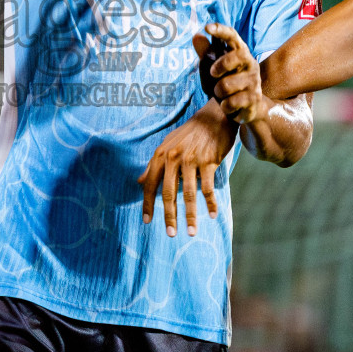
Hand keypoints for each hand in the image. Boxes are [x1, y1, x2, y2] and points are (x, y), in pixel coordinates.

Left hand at [138, 105, 235, 237]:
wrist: (213, 118)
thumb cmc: (189, 134)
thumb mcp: (167, 145)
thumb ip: (153, 165)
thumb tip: (139, 182)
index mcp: (160, 155)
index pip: (150, 184)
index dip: (148, 204)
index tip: (147, 222)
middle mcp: (173, 157)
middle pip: (169, 193)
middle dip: (169, 216)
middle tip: (170, 233)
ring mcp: (191, 159)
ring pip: (189, 193)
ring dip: (191, 215)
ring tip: (191, 231)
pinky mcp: (208, 160)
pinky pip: (208, 187)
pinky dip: (210, 203)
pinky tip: (212, 214)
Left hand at [195, 23, 270, 125]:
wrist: (246, 109)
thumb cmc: (228, 84)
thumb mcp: (215, 68)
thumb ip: (206, 52)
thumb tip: (196, 36)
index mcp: (240, 52)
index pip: (232, 36)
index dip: (221, 30)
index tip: (207, 27)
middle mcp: (250, 64)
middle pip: (237, 56)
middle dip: (221, 65)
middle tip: (212, 73)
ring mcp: (254, 81)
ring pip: (226, 85)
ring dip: (218, 92)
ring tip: (222, 94)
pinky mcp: (254, 98)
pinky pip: (230, 102)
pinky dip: (224, 106)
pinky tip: (229, 105)